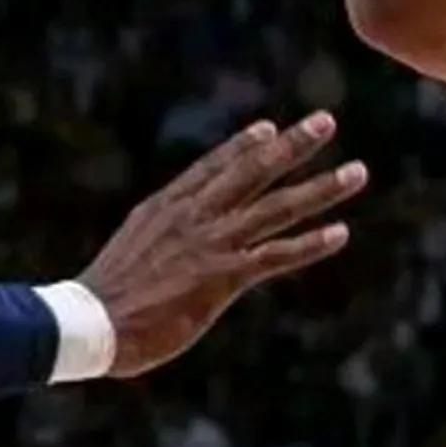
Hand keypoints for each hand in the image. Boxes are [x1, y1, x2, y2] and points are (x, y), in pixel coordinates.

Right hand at [78, 112, 368, 377]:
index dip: (243, 146)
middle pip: (254, 171)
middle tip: (326, 122)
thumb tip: (167, 239)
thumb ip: (159, 236)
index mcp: (167, 208)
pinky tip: (340, 232)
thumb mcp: (132, 250)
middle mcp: (195, 217)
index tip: (269, 127)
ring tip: (358, 172)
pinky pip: (277, 256)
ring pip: (278, 208)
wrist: (87, 325)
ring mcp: (213, 244)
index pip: (212, 167)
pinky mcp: (224, 277)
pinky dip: (311, 244)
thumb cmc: (103, 298)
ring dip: (322, 188)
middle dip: (293, 145)